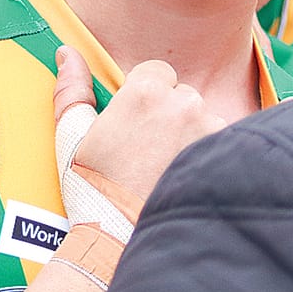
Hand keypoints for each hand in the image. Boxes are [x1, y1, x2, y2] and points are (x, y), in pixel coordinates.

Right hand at [53, 46, 226, 218]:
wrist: (121, 237)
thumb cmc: (94, 188)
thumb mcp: (72, 137)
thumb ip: (72, 90)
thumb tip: (68, 54)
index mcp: (145, 92)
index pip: (157, 73)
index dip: (145, 97)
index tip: (135, 125)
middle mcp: (183, 103)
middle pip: (181, 95)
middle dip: (169, 116)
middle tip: (148, 151)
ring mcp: (209, 128)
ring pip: (202, 118)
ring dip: (190, 134)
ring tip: (165, 167)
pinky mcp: (224, 154)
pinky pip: (220, 141)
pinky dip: (207, 155)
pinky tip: (185, 176)